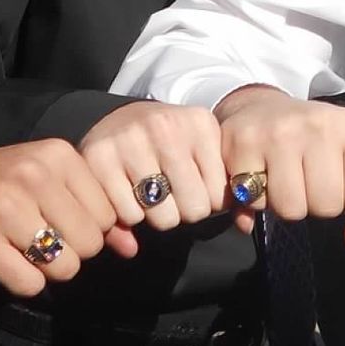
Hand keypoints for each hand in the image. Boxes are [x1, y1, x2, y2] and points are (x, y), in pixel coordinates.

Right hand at [0, 139, 118, 297]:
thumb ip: (94, 211)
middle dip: (71, 252)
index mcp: (56, 155)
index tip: (59, 222)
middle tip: (41, 240)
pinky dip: (22, 282)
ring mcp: (5, 208)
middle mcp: (34, 176)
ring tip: (23, 249)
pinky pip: (31, 284)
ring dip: (48, 270)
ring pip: (65, 267)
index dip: (88, 228)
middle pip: (90, 243)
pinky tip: (5, 261)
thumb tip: (132, 248)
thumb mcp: (48, 183)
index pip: (107, 214)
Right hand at [78, 101, 227, 232]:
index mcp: (200, 123)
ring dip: (157, 216)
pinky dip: (130, 217)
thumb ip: (230, 190)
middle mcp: (167, 126)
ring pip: (163, 217)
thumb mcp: (202, 152)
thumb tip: (244, 226)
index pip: (221, 195)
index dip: (208, 201)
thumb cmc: (171, 144)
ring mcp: (131, 140)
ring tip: (151, 195)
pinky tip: (128, 195)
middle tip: (171, 196)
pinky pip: (130, 216)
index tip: (195, 188)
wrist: (120, 119)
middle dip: (184, 211)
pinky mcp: (100, 157)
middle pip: (194, 209)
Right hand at [215, 85, 344, 232]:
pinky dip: (255, 200)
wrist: (263, 109)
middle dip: (315, 205)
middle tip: (306, 182)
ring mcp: (282, 130)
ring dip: (285, 205)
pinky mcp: (245, 141)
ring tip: (284, 180)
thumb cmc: (314, 143)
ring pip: (291, 209)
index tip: (337, 182)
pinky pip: (255, 201)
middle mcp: (322, 124)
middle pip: (326, 207)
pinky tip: (259, 176)